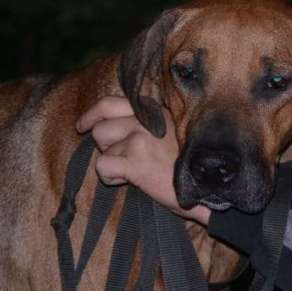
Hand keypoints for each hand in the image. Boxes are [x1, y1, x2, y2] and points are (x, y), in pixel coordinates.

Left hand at [77, 97, 210, 224]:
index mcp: (154, 112)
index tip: (83, 125)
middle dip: (104, 144)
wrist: (208, 187)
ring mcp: (140, 139)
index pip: (110, 103)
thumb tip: (116, 124)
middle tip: (113, 155)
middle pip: (101, 126)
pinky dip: (111, 178)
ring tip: (132, 169)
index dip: (92, 114)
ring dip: (111, 160)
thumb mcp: (174, 132)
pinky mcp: (136, 161)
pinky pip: (102, 166)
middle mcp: (146, 120)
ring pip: (101, 145)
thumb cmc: (190, 165)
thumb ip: (149, 124)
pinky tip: (130, 181)